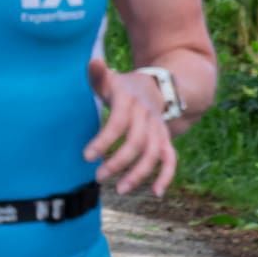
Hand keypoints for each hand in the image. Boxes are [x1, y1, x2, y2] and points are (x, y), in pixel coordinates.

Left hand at [83, 62, 177, 198]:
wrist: (154, 87)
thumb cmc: (122, 88)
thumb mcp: (110, 80)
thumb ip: (98, 75)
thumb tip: (92, 63)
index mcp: (129, 101)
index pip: (118, 122)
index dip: (103, 141)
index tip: (87, 157)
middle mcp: (147, 116)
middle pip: (137, 142)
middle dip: (118, 161)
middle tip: (98, 176)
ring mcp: (159, 129)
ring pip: (154, 153)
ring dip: (139, 173)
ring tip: (121, 190)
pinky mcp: (166, 139)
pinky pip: (171, 158)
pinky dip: (167, 176)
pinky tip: (156, 193)